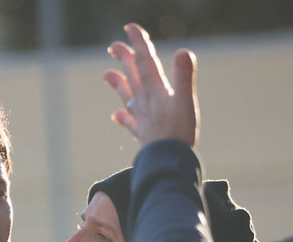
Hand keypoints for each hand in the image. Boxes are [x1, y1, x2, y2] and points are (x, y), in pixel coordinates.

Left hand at [104, 23, 198, 148]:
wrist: (167, 162)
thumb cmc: (179, 133)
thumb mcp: (186, 101)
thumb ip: (184, 76)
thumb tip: (184, 52)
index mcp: (156, 90)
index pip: (145, 61)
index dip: (138, 43)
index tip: (130, 28)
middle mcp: (145, 101)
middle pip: (133, 75)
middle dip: (124, 58)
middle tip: (113, 46)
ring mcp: (143, 118)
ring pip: (127, 96)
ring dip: (118, 83)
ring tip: (106, 74)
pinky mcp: (143, 134)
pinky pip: (130, 123)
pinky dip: (122, 117)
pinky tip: (116, 115)